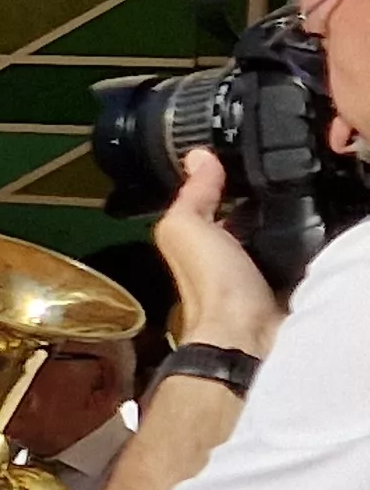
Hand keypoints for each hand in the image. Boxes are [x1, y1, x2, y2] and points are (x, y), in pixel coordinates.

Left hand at [158, 150, 286, 355]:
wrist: (247, 332)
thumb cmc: (212, 283)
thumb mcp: (186, 227)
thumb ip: (191, 195)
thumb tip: (198, 157)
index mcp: (191, 245)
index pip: (207, 208)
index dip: (220, 187)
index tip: (240, 164)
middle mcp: (217, 261)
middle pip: (239, 223)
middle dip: (253, 206)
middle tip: (274, 181)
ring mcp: (250, 276)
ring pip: (263, 240)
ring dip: (274, 226)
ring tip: (291, 202)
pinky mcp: (279, 288)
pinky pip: (287, 257)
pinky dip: (294, 245)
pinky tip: (303, 233)